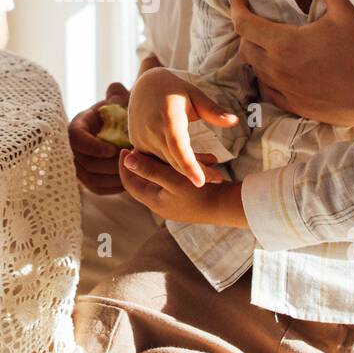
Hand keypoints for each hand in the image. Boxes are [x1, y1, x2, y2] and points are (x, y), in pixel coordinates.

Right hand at [67, 81, 131, 194]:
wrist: (121, 128)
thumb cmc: (120, 113)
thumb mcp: (119, 101)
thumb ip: (117, 95)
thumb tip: (115, 89)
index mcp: (78, 125)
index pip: (75, 138)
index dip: (92, 146)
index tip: (112, 149)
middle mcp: (73, 147)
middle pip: (83, 162)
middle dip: (107, 165)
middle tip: (129, 163)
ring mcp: (79, 165)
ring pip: (90, 178)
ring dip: (112, 177)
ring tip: (131, 171)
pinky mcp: (88, 179)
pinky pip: (97, 188)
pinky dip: (113, 187)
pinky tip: (129, 180)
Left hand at [119, 149, 245, 226]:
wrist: (229, 207)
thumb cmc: (200, 194)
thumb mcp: (173, 179)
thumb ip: (150, 169)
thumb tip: (127, 159)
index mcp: (154, 200)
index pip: (129, 183)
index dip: (125, 166)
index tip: (125, 148)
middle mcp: (161, 204)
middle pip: (145, 180)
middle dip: (148, 161)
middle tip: (144, 144)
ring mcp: (174, 203)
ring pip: (164, 178)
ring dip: (169, 163)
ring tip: (178, 149)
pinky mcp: (186, 199)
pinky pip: (178, 180)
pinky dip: (182, 170)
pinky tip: (197, 159)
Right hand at [128, 68, 238, 186]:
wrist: (144, 86)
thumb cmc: (174, 90)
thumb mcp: (195, 94)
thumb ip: (213, 110)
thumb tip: (234, 121)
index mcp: (168, 116)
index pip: (178, 144)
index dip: (189, 164)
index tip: (200, 182)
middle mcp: (152, 130)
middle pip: (175, 160)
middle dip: (197, 172)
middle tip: (219, 178)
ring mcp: (142, 139)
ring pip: (167, 164)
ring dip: (188, 169)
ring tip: (211, 164)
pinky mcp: (138, 145)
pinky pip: (158, 161)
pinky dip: (174, 164)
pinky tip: (192, 163)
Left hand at [231, 0, 353, 130]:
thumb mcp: (347, 10)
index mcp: (285, 44)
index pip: (244, 25)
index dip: (237, 10)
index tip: (238, 0)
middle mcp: (278, 69)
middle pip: (245, 48)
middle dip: (245, 32)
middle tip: (256, 20)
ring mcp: (285, 91)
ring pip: (254, 71)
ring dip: (255, 55)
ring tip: (266, 43)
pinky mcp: (295, 107)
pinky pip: (267, 92)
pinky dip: (265, 79)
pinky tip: (277, 72)